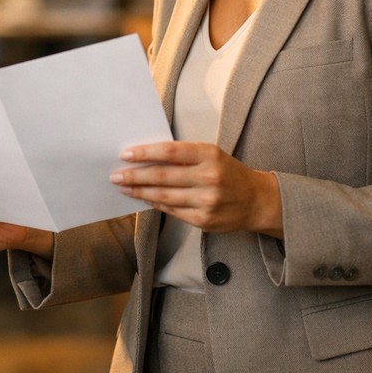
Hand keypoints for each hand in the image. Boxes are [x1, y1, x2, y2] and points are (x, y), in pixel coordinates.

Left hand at [112, 141, 282, 236]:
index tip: (125, 154)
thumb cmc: (228, 172)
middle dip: (134, 176)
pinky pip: (172, 211)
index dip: (145, 153)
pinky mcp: (203, 220)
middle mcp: (208, 177)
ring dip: (139, 192)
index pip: (170, 152)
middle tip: (115, 175)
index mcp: (209, 155)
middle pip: (162, 176)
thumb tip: (146, 158)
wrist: (256, 201)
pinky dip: (155, 203)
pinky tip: (143, 198)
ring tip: (123, 187)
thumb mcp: (210, 155)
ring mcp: (206, 201)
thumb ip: (183, 156)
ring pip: (163, 196)